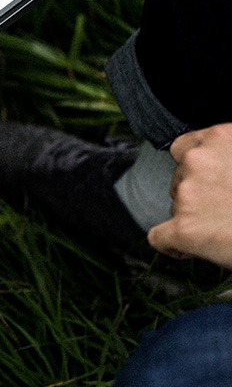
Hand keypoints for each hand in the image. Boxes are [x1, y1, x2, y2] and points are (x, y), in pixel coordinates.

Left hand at [147, 124, 231, 268]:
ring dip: (193, 217)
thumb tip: (224, 171)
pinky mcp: (185, 228)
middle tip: (225, 208)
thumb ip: (231, 154)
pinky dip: (174, 246)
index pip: (184, 148)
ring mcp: (188, 194)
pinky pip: (160, 238)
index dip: (196, 167)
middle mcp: (197, 160)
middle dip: (197, 193)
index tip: (210, 181)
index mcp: (220, 138)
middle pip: (179, 178)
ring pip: (176, 206)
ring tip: (225, 227)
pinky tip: (190, 249)